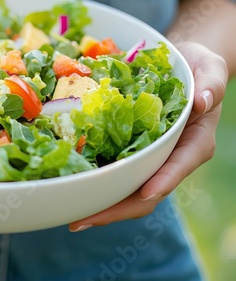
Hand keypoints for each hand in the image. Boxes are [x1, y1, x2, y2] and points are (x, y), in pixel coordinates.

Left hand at [69, 42, 227, 231]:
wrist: (180, 66)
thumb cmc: (195, 67)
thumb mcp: (209, 68)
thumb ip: (212, 83)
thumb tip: (204, 101)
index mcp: (194, 141)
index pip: (180, 165)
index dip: (164, 181)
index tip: (145, 193)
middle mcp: (170, 156)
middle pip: (147, 192)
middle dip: (118, 208)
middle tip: (83, 220)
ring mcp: (149, 157)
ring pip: (128, 189)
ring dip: (102, 205)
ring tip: (73, 216)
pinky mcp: (131, 151)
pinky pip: (115, 171)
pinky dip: (97, 182)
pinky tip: (73, 188)